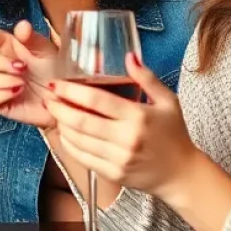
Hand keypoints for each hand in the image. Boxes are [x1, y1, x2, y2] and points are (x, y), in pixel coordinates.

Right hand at [0, 21, 57, 129]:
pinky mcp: (0, 103)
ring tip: (23, 83)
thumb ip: (32, 38)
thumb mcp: (47, 51)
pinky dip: (2, 95)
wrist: (65, 98)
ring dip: (3, 80)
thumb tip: (22, 26)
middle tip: (21, 67)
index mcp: (7, 47)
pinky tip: (18, 92)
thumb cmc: (56, 71)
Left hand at [46, 54, 197, 198]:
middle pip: (82, 121)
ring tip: (55, 113)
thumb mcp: (168, 101)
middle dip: (59, 108)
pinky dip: (69, 144)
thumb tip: (129, 56)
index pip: (97, 100)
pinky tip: (65, 133)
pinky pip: (83, 157)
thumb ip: (147, 78)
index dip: (71, 90)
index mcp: (139, 117)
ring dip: (61, 125)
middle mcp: (127, 138)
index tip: (56, 84)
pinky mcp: (114, 174)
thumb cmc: (174, 134)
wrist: (182, 175)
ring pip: (78, 140)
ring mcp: (119, 158)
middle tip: (48, 98)